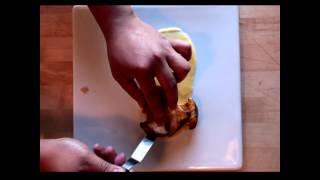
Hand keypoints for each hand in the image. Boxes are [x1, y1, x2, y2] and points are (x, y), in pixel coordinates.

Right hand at [40, 138, 125, 171]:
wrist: (45, 151)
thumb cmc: (60, 157)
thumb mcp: (86, 161)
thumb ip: (104, 167)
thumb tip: (120, 172)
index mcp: (90, 179)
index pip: (112, 176)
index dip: (119, 170)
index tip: (124, 163)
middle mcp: (89, 178)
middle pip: (109, 172)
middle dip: (113, 161)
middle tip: (113, 152)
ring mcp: (86, 174)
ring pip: (103, 167)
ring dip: (105, 156)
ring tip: (102, 148)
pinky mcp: (83, 169)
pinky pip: (95, 165)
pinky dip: (98, 156)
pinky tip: (96, 149)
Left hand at [90, 6, 191, 125]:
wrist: (121, 28)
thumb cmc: (118, 52)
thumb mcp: (120, 75)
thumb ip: (133, 92)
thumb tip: (144, 106)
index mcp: (142, 71)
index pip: (153, 96)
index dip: (158, 110)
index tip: (161, 119)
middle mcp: (157, 61)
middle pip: (171, 86)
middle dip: (172, 100)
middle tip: (170, 106)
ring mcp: (166, 50)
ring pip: (184, 68)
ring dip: (180, 78)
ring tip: (172, 80)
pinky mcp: (169, 42)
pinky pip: (185, 49)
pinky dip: (185, 57)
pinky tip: (177, 62)